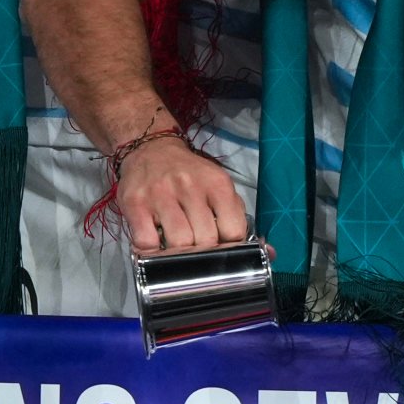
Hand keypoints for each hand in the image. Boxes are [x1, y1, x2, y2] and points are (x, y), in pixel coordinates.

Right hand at [112, 128, 250, 253]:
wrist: (150, 148)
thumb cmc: (189, 176)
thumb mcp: (218, 189)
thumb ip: (239, 220)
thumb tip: (268, 254)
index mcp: (217, 183)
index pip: (233, 231)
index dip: (229, 246)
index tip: (221, 247)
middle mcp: (189, 185)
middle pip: (206, 240)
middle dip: (203, 252)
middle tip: (196, 248)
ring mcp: (160, 194)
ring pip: (178, 244)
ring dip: (178, 253)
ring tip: (176, 246)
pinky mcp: (134, 203)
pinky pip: (147, 243)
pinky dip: (152, 251)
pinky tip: (155, 243)